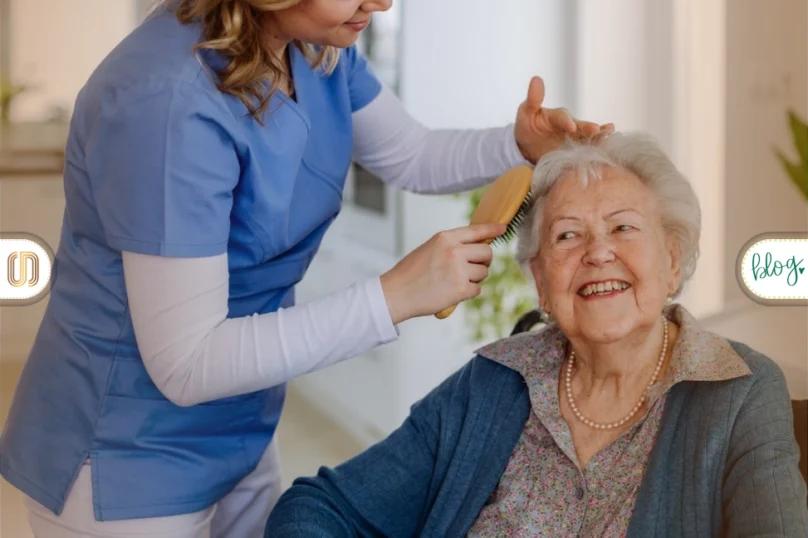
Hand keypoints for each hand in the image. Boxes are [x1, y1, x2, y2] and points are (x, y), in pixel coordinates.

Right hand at [379, 223, 506, 323]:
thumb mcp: (429, 248)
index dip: (492, 229)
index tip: (503, 228)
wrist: (397, 293)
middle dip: (483, 261)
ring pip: (484, 272)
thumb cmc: (410, 273)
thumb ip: (451, 246)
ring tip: (455, 281)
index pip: (476, 230)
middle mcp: (454, 251)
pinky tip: (452, 292)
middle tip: (472, 268)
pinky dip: (468, 292)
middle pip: (486, 252)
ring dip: (475, 278)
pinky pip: (477, 289)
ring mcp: (459, 270)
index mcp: (445, 238)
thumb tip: (474, 247)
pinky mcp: (461, 289)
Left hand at [514, 76, 614, 163]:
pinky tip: (607, 149)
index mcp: (557, 116)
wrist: (529, 147)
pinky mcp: (577, 152)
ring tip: (609, 134)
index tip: (571, 127)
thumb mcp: (525, 113)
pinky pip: (588, 150)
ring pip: (589, 137)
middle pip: (581, 127)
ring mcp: (576, 139)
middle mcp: (571, 126)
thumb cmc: (527, 127)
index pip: (562, 117)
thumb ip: (533, 99)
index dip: (567, 122)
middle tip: (596, 130)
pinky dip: (597, 150)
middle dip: (588, 128)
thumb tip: (536, 78)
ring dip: (599, 136)